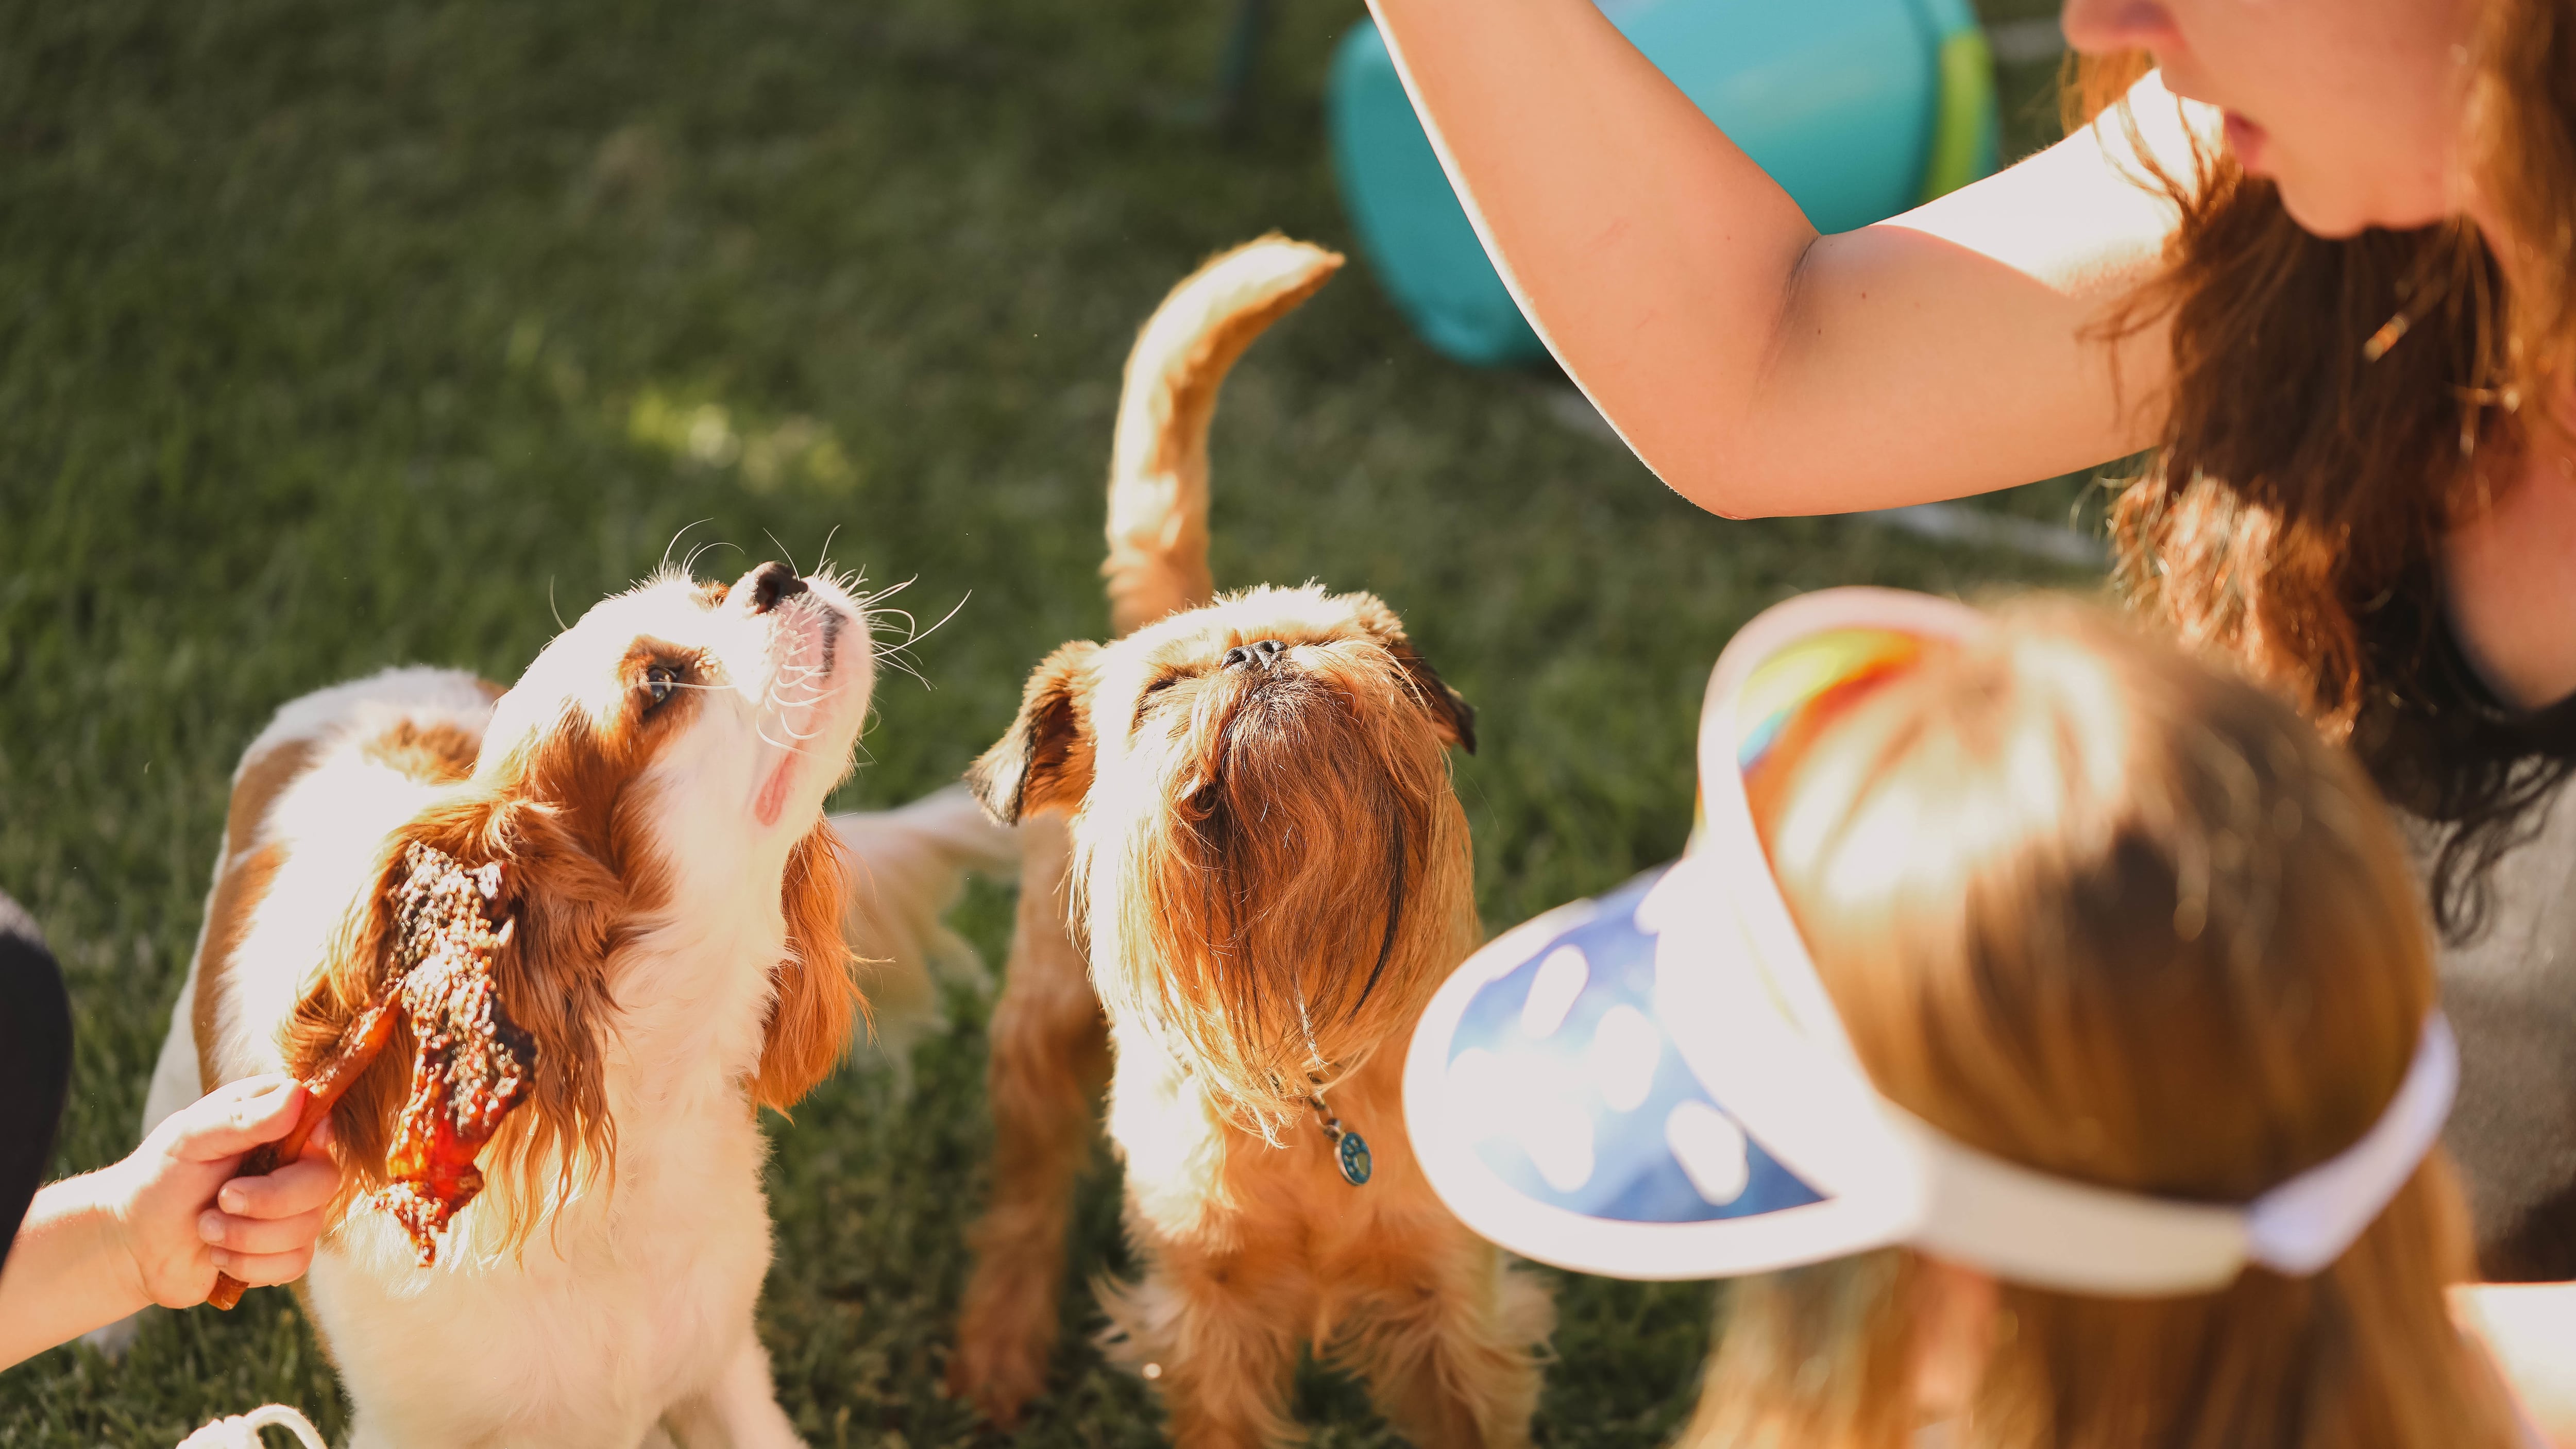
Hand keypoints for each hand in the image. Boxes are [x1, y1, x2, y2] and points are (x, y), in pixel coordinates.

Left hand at [98, 1075, 342, 1305]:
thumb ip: (242, 1117)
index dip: (318, 1137)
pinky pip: (294, 1264)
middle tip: (222, 1199)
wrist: (131, 1244)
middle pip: (323, 1182)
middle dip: (270, 1200)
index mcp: (276, 1124)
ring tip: (205, 1229)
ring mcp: (293, 1211)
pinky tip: (217, 1255)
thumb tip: (298, 1095)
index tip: (295, 1148)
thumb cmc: (159, 1180)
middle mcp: (294, 1165)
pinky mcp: (284, 1252)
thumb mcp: (190, 1139)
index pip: (323, 1120)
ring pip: (308, 1228)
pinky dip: (249, 1265)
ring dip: (246, 1236)